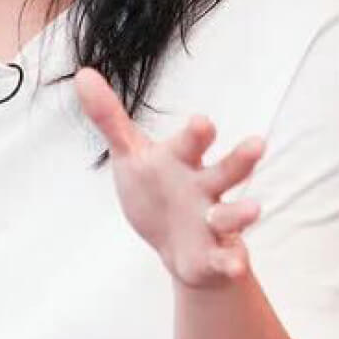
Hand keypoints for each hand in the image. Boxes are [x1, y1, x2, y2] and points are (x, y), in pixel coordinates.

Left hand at [74, 68, 264, 289]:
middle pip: (225, 171)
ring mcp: (213, 222)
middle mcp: (204, 187)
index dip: (197, 134)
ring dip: (241, 212)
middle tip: (257, 144)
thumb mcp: (130, 155)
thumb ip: (109, 118)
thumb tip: (82, 73)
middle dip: (239, 160)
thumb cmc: (156, 189)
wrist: (175, 245)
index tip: (202, 122)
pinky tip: (234, 265)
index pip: (191, 143)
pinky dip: (230, 262)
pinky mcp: (214, 254)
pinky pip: (225, 258)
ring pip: (231, 215)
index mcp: (183, 161)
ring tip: (253, 209)